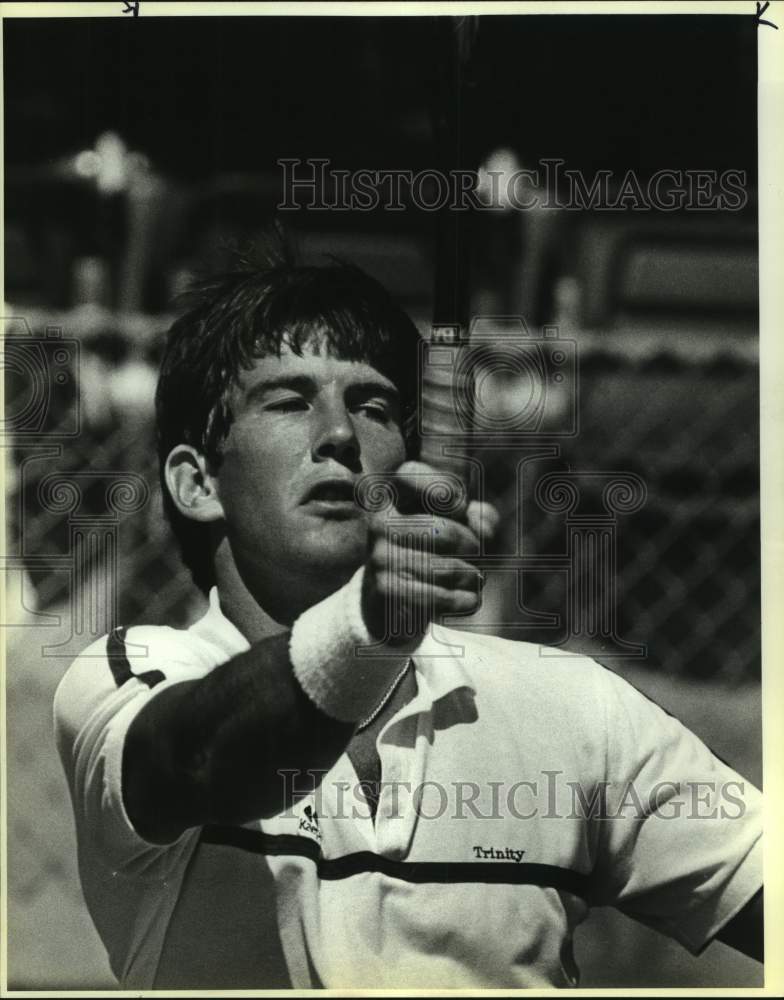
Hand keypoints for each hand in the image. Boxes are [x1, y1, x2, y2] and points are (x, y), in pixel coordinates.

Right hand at [360, 461, 498, 645]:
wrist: (391, 603)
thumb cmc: (431, 552)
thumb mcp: (456, 526)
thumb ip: (477, 517)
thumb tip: (482, 526)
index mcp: (390, 496)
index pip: (409, 473)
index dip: (444, 487)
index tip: (459, 507)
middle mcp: (378, 522)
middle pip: (443, 531)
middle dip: (471, 545)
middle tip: (474, 553)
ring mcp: (379, 557)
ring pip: (447, 568)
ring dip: (472, 576)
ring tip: (474, 578)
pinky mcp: (385, 590)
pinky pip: (441, 596)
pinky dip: (465, 599)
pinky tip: (469, 599)